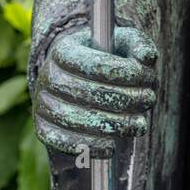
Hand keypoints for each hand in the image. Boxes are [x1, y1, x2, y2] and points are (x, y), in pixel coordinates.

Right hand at [34, 26, 157, 158]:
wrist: (77, 78)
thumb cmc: (107, 57)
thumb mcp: (123, 42)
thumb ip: (138, 45)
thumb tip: (148, 57)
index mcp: (63, 49)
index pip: (92, 63)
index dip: (121, 72)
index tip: (146, 76)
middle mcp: (47, 76)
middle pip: (86, 92)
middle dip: (124, 98)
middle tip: (149, 99)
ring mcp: (41, 103)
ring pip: (75, 119)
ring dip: (112, 126)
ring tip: (139, 125)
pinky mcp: (42, 128)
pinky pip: (63, 142)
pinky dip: (89, 147)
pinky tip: (112, 147)